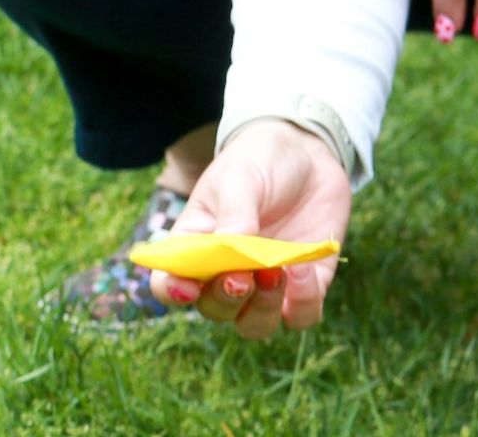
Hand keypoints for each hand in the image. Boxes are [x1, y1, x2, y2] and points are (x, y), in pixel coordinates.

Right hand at [150, 120, 351, 338]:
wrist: (308, 153)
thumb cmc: (259, 161)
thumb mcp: (239, 178)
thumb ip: (234, 215)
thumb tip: (233, 250)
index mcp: (195, 246)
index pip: (170, 282)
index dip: (172, 292)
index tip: (187, 289)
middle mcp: (225, 272)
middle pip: (214, 310)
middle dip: (225, 300)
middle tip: (240, 276)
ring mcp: (265, 283)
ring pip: (255, 324)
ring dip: (262, 309)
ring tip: (276, 272)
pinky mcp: (306, 285)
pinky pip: (301, 316)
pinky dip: (303, 302)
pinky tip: (303, 267)